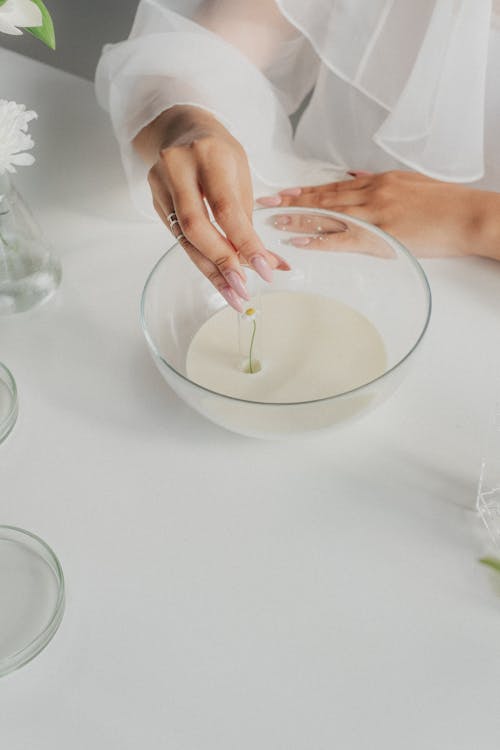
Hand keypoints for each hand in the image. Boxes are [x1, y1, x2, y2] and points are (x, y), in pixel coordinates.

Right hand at [134, 106, 289, 311]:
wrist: (180, 128)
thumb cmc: (217, 152)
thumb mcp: (240, 173)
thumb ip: (247, 218)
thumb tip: (266, 263)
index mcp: (207, 154)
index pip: (226, 208)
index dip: (245, 242)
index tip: (266, 269)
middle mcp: (177, 168)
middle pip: (197, 227)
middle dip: (222, 263)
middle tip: (243, 290)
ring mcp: (160, 186)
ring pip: (184, 239)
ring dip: (210, 271)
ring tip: (232, 294)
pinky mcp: (155, 203)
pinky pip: (179, 238)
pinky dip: (201, 259)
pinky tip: (218, 276)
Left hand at [257, 171, 483, 257]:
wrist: (468, 215)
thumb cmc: (444, 202)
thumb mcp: (409, 182)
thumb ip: (378, 181)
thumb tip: (353, 176)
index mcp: (378, 181)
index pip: (333, 186)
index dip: (305, 190)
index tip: (284, 192)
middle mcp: (371, 193)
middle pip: (323, 197)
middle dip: (291, 200)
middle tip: (265, 203)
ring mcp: (374, 213)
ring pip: (326, 215)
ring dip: (297, 217)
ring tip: (273, 220)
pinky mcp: (381, 234)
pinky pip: (342, 238)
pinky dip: (318, 239)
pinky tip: (299, 239)